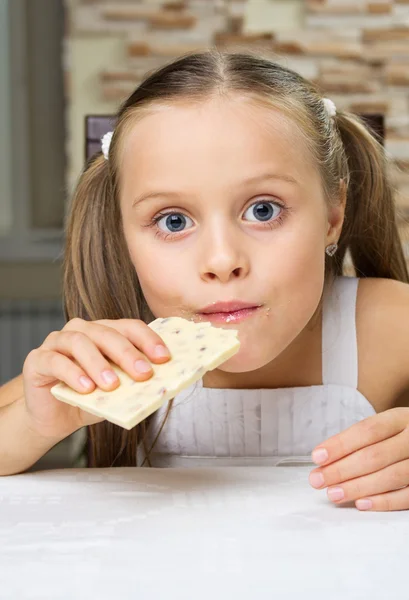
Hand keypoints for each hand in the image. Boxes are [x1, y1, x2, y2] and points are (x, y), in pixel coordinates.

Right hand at [22, 318, 170, 438]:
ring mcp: (57, 341)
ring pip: (80, 342)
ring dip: (98, 363)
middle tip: (143, 373)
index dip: (148, 340)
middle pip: (107, 333)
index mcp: (105, 332)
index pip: (130, 327)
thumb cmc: (88, 401)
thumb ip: (133, 385)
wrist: (54, 419)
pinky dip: (73, 374)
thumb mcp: (116, 393)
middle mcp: (81, 331)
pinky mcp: (37, 359)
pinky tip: (86, 389)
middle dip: (127, 353)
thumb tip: (160, 386)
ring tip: (111, 385)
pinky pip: (55, 361)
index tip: (164, 358)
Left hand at [308, 408, 408, 510]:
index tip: (317, 456)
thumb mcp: (389, 426)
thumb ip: (363, 439)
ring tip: (333, 493)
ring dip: (357, 487)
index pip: (367, 430)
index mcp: (401, 418)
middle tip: (318, 479)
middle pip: (375, 456)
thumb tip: (326, 459)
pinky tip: (361, 503)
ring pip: (390, 477)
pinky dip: (383, 501)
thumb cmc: (404, 435)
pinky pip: (407, 496)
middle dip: (342, 470)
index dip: (341, 444)